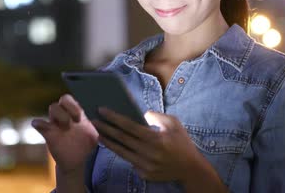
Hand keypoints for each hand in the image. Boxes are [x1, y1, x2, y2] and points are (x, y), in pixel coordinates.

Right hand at [31, 94, 97, 174]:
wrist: (78, 161)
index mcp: (78, 112)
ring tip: (66, 127)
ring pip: (53, 107)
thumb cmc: (87, 144)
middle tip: (76, 120)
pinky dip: (39, 123)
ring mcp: (56, 122)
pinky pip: (39, 123)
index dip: (77, 104)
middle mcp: (67, 114)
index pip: (76, 99)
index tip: (81, 116)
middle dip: (69, 106)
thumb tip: (106, 117)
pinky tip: (40, 125)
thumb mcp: (96, 134)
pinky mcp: (48, 133)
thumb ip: (99, 126)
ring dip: (59, 114)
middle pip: (64, 99)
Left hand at [92, 108, 209, 182]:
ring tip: (99, 133)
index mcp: (156, 139)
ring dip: (108, 142)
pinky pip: (129, 161)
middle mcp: (149, 153)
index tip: (102, 110)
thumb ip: (156, 116)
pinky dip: (121, 152)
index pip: (129, 126)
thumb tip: (139, 115)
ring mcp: (145, 166)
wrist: (190, 169)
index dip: (114, 118)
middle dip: (106, 128)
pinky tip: (113, 145)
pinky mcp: (144, 174)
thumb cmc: (182, 142)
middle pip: (122, 139)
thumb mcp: (173, 123)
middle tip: (93, 120)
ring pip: (121, 152)